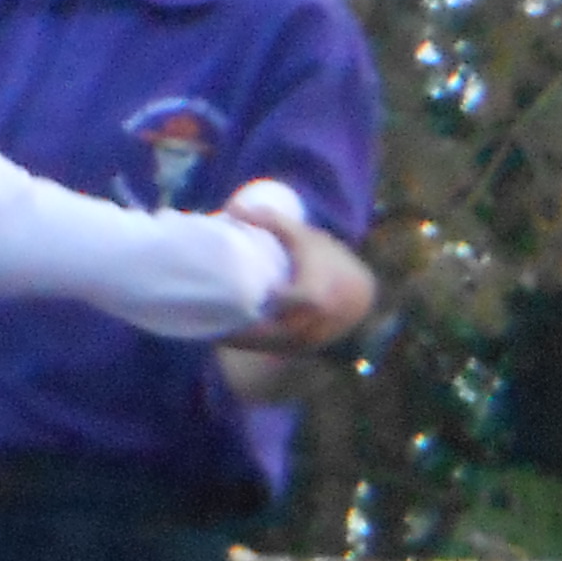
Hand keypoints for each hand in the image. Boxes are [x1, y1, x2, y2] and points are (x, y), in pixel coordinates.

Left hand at [222, 183, 377, 350]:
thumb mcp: (303, 236)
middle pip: (262, 334)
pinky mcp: (303, 348)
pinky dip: (250, 345)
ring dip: (238, 341)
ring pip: (265, 347)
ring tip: (207, 329)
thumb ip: (271, 221)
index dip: (244, 308)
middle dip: (233, 331)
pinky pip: (271, 351)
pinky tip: (226, 337)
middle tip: (201, 320)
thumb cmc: (329, 260)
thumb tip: (233, 209)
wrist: (360, 291)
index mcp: (310, 298)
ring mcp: (307, 340)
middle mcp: (309, 325)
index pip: (272, 308)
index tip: (216, 304)